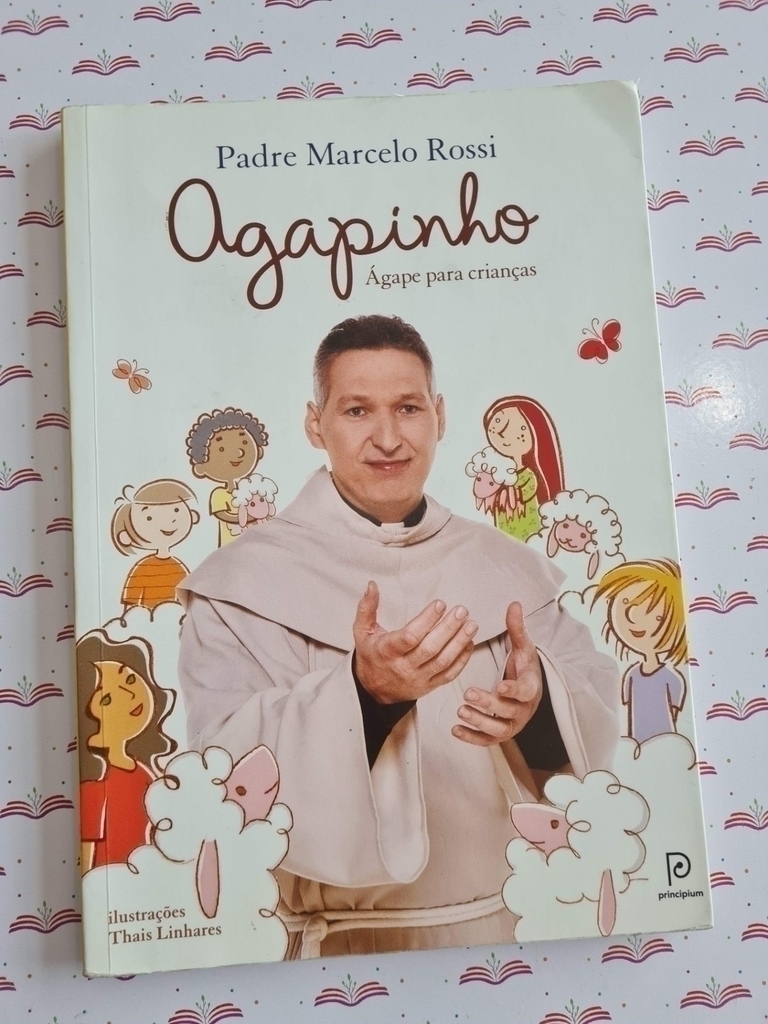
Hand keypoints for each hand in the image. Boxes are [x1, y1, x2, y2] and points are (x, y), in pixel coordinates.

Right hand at [353, 581, 477, 703]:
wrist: (374, 690)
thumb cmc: (371, 656)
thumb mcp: (362, 631)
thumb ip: (367, 608)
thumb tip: (372, 585)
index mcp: (387, 651)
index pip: (410, 636)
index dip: (426, 621)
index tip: (440, 605)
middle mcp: (404, 667)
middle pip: (430, 648)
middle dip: (448, 629)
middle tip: (461, 611)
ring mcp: (418, 678)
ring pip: (442, 662)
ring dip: (459, 643)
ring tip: (471, 625)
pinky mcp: (429, 686)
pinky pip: (449, 674)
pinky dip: (462, 660)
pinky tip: (469, 643)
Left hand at [452, 601, 542, 746]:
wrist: (529, 690)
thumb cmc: (524, 667)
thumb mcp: (523, 647)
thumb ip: (517, 628)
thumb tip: (514, 604)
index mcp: (531, 687)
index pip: (525, 692)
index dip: (513, 690)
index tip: (500, 686)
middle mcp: (524, 709)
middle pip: (509, 712)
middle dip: (489, 705)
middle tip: (467, 694)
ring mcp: (513, 724)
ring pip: (498, 730)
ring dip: (479, 722)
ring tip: (460, 710)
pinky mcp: (501, 733)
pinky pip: (487, 741)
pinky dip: (472, 738)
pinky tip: (456, 729)